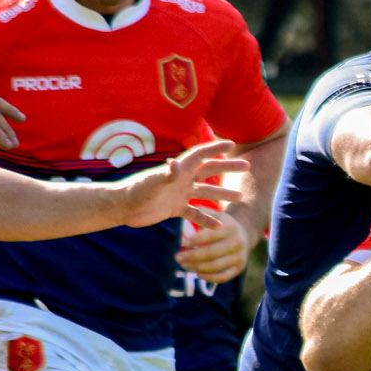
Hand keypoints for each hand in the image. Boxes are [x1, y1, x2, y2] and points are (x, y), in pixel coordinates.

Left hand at [120, 140, 249, 229]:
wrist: (124, 208)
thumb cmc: (136, 191)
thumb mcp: (153, 182)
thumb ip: (167, 175)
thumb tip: (175, 164)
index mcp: (179, 169)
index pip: (201, 154)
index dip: (215, 148)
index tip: (232, 144)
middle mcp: (182, 179)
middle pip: (209, 171)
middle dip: (227, 167)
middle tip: (247, 166)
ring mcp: (180, 194)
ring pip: (206, 192)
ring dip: (222, 194)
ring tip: (239, 197)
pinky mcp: (176, 208)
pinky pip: (195, 213)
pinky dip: (207, 219)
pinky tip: (219, 226)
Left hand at [175, 217, 254, 283]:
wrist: (244, 235)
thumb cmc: (223, 224)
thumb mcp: (217, 215)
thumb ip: (203, 212)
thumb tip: (184, 208)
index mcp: (230, 228)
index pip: (208, 236)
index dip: (193, 241)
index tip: (181, 244)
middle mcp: (237, 243)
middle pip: (210, 253)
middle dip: (191, 257)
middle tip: (177, 258)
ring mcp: (240, 257)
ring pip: (214, 266)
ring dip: (196, 267)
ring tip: (184, 265)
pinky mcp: (239, 268)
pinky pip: (222, 277)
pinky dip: (208, 277)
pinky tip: (197, 273)